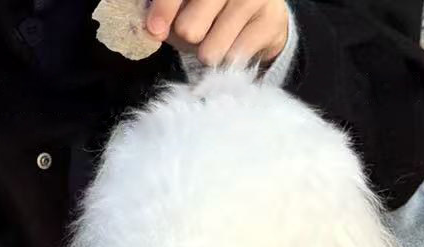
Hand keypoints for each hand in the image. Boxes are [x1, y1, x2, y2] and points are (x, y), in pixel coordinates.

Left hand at [146, 0, 288, 66]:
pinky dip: (230, 60)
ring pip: (210, 51)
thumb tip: (153, 29)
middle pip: (189, 28)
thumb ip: (164, 15)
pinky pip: (234, 59)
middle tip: (201, 30)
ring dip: (209, 53)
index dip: (165, 9)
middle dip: (189, 38)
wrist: (261, 20)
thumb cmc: (212, 13)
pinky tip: (237, 43)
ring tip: (219, 39)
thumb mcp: (184, 8)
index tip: (154, 30)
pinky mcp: (271, 19)